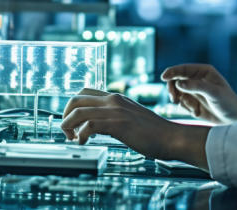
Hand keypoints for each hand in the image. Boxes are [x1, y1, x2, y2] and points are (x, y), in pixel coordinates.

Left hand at [60, 88, 209, 168]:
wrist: (171, 137)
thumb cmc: (154, 133)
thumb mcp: (131, 118)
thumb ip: (116, 118)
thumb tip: (98, 128)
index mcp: (116, 98)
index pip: (85, 93)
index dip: (73, 107)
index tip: (72, 123)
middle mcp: (113, 100)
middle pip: (76, 99)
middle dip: (65, 115)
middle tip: (68, 132)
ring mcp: (115, 111)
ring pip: (78, 111)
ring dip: (68, 126)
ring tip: (72, 139)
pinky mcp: (118, 124)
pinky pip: (89, 125)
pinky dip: (81, 135)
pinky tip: (83, 143)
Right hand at [160, 64, 236, 123]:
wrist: (234, 117)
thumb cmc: (227, 102)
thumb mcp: (213, 93)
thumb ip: (196, 87)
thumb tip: (178, 84)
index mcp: (203, 71)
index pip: (182, 69)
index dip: (172, 72)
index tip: (164, 78)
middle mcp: (196, 79)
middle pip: (175, 80)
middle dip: (173, 89)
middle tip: (174, 99)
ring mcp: (193, 90)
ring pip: (177, 93)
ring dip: (182, 102)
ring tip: (194, 109)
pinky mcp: (192, 102)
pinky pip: (181, 103)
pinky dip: (187, 108)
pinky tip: (198, 112)